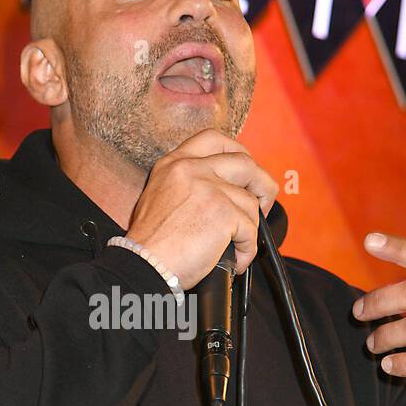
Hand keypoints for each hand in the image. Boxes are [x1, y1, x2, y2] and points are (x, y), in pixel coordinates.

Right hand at [126, 128, 278, 290]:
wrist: (144, 265)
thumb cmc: (150, 244)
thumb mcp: (160, 195)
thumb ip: (189, 184)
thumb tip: (226, 191)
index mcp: (175, 163)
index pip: (215, 140)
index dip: (238, 152)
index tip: (245, 172)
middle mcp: (192, 170)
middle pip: (246, 164)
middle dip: (262, 186)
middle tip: (261, 206)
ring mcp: (210, 190)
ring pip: (250, 203)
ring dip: (249, 229)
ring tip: (236, 248)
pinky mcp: (223, 214)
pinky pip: (250, 231)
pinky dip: (247, 251)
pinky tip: (235, 261)